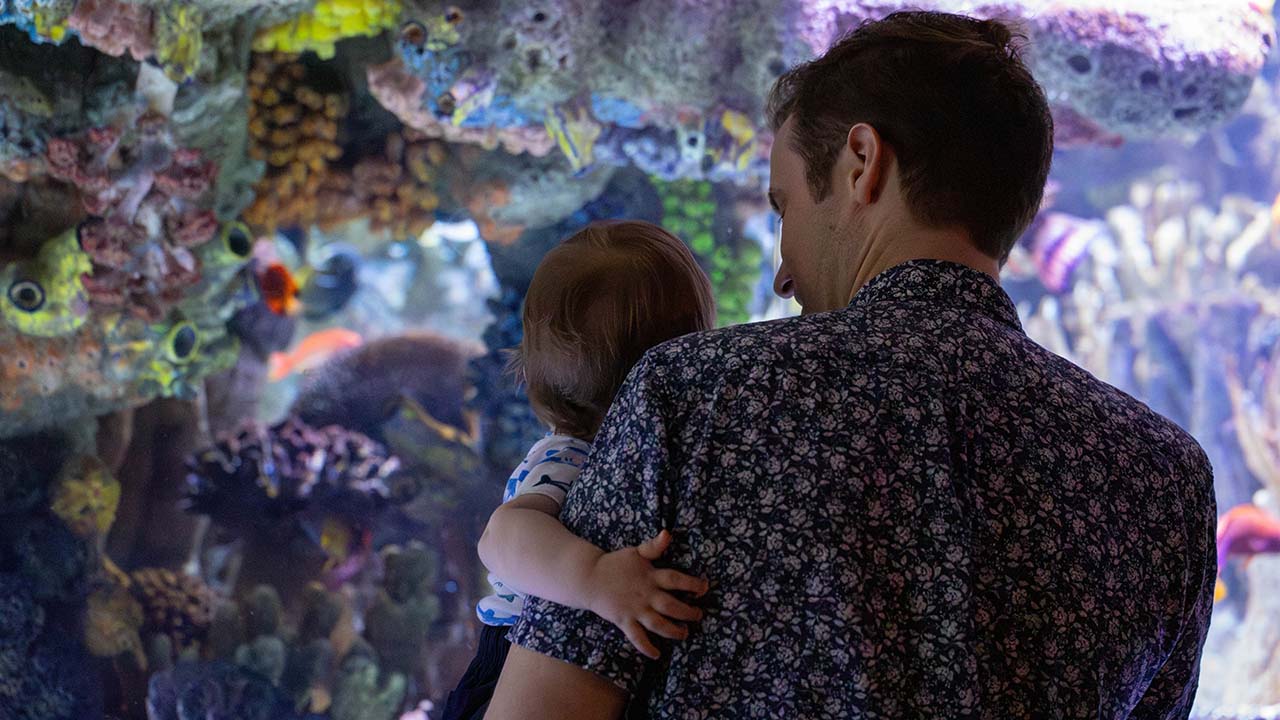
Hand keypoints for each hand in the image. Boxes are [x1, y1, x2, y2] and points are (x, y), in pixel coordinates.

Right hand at [585, 530, 708, 659]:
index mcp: (651, 576)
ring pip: (658, 624)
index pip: (676, 580)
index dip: (692, 584)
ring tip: (684, 634)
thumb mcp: (636, 552)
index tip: (704, 588)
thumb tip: (668, 533)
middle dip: (688, 613)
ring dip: (673, 631)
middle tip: (698, 615)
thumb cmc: (615, 564)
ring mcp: (635, 609)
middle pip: (671, 606)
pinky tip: (656, 654)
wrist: (589, 577)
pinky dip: (646, 647)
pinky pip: (637, 637)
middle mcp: (646, 594)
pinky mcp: (624, 621)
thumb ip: (654, 546)